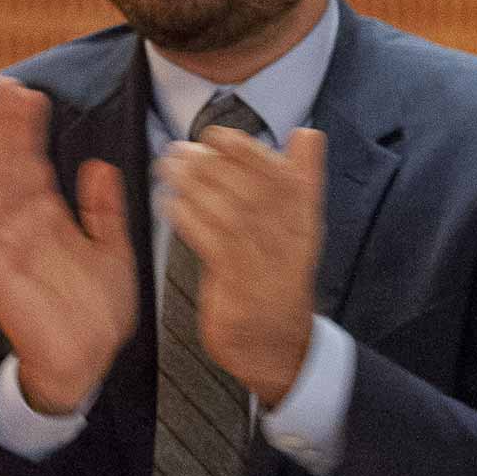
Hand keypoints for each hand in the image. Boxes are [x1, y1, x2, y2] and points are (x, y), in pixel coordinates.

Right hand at [0, 75, 137, 414]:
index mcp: (49, 219)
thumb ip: (104, 211)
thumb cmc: (97, 313)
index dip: (29, 129)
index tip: (30, 92)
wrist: (86, 364)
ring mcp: (4, 243)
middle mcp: (22, 225)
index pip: (33, 163)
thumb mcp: (113, 253)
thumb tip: (98, 166)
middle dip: (0, 125)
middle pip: (5, 164)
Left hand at [157, 125, 326, 406]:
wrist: (276, 342)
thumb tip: (309, 133)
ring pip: (229, 212)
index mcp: (305, 217)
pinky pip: (212, 243)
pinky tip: (167, 203)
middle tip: (177, 150)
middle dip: (210, 163)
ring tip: (166, 168)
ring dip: (193, 185)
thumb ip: (302, 177)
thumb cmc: (277, 273)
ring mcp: (266, 262)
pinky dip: (187, 218)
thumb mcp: (299, 224)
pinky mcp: (240, 285)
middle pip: (250, 189)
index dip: (247, 149)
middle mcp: (290, 237)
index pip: (280, 173)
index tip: (216, 135)